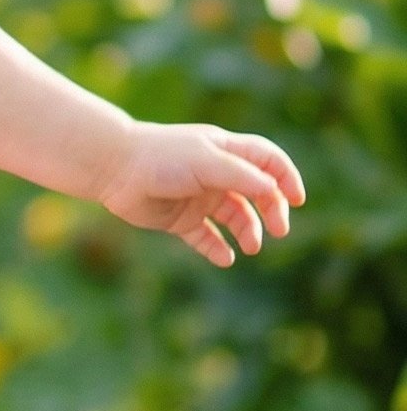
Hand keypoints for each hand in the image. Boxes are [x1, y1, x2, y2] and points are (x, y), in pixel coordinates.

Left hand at [91, 118, 305, 265]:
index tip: (297, 200)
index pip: (268, 161)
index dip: (286, 178)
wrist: (114, 168)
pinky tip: (226, 258)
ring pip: (235, 217)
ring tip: (250, 247)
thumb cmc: (162, 158)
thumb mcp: (207, 162)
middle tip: (278, 230)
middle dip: (272, 210)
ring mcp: (198, 197)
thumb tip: (274, 190)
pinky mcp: (180, 219)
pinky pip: (206, 237)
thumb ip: (242, 176)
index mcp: (225, 151)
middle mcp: (215, 174)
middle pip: (257, 193)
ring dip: (248, 232)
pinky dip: (217, 249)